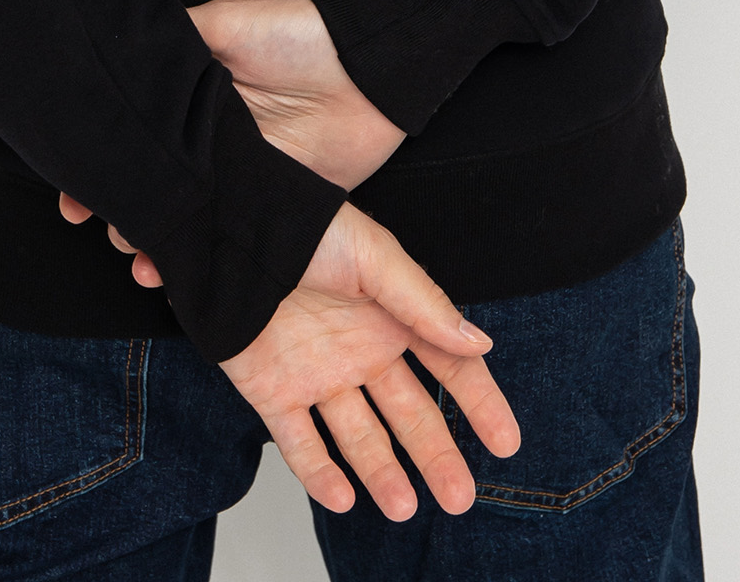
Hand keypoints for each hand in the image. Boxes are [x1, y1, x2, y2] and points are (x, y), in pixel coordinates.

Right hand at [54, 0, 398, 272]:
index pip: (140, 146)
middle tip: (112, 234)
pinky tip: (185, 281)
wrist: (367, 63)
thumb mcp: (228, 24)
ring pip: (191, 225)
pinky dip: (209, 264)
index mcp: (196, 105)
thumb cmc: (296, 34)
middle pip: (160, 192)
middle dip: (127, 219)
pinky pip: (237, 241)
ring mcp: (246, 179)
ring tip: (144, 266)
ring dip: (161, 250)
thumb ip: (181, 36)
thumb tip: (124, 43)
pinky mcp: (281, 204)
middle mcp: (216, 146)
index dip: (104, 173)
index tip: (73, 201)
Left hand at [54, 200, 516, 516]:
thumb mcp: (376, 258)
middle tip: (461, 498)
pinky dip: (319, 473)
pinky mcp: (273, 391)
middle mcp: (360, 351)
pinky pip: (299, 442)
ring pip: (358, 436)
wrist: (231, 230)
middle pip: (409, 414)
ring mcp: (318, 374)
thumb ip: (425, 304)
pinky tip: (343, 498)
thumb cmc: (307, 230)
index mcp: (392, 317)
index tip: (507, 444)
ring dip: (381, 473)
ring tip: (405, 508)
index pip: (448, 369)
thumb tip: (481, 343)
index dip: (479, 405)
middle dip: (436, 456)